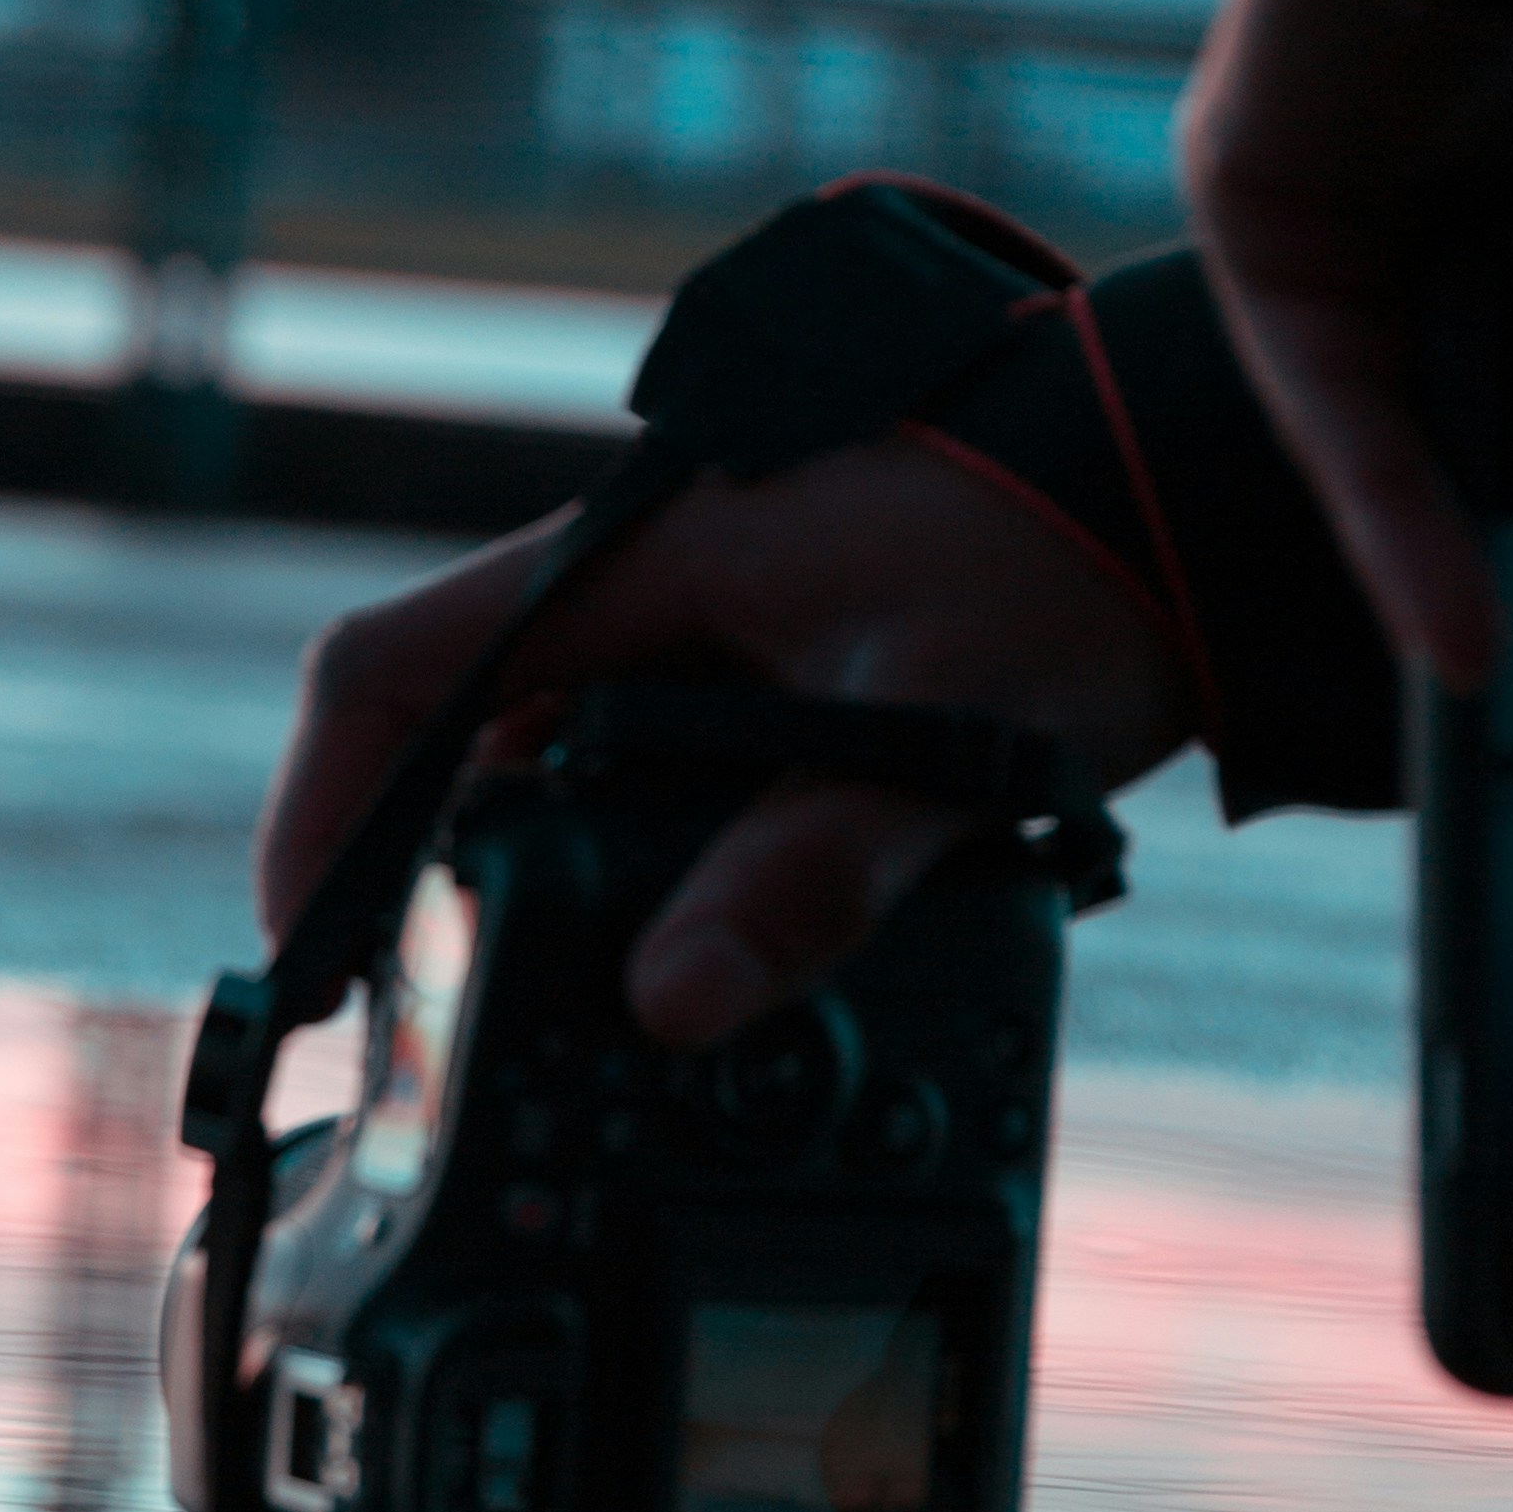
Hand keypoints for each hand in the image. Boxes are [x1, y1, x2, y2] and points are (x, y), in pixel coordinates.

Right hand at [255, 437, 1197, 1049]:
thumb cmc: (1077, 560)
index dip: (320, 816)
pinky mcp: (748, 653)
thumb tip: (675, 1003)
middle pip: (451, 733)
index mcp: (638, 551)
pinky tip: (672, 955)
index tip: (312, 954)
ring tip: (547, 1021)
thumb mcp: (947, 731)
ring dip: (528, 882)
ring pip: (541, 758)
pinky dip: (622, 862)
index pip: (390, 670)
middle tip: (432, 1029)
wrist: (1200, 482)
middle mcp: (635, 573)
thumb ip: (811, 870)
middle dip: (422, 884)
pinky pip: (632, 762)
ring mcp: (688, 612)